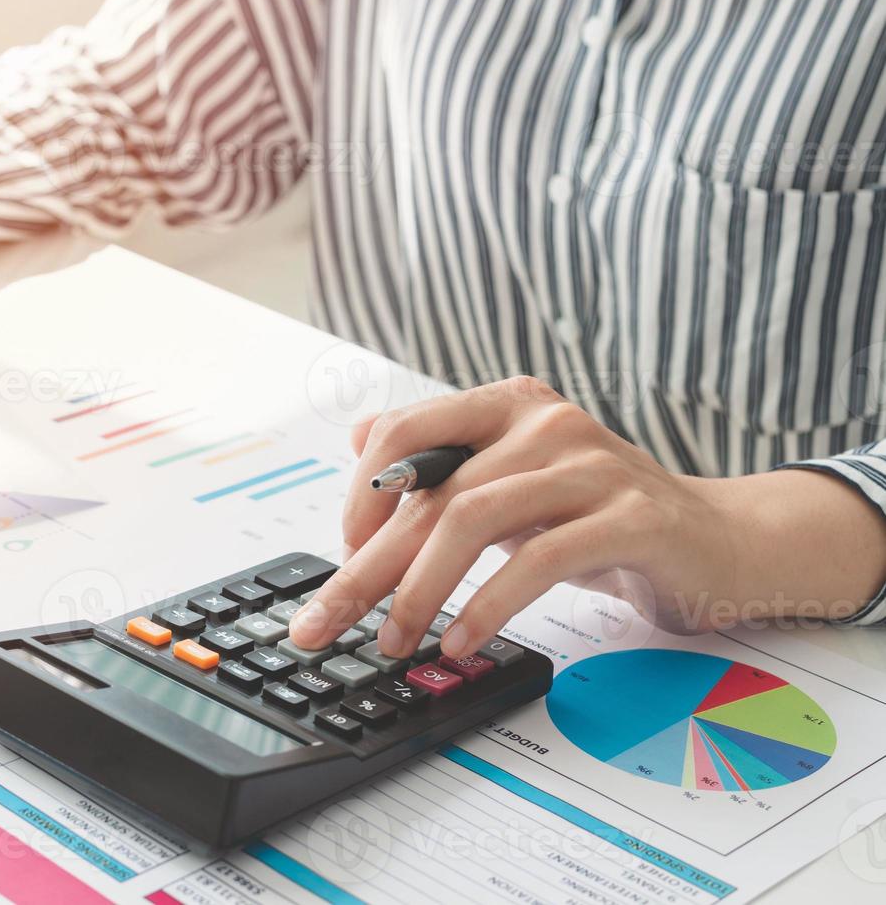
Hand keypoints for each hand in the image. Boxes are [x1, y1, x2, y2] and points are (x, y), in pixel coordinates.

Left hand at [289, 376, 885, 659]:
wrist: (723, 543)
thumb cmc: (601, 519)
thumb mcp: (513, 483)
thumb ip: (443, 462)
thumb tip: (358, 437)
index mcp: (508, 404)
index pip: (403, 433)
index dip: (359, 496)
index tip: (342, 557)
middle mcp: (545, 421)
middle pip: (430, 492)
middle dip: (367, 566)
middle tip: (324, 623)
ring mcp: (590, 465)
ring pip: (472, 519)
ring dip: (419, 590)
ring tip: (395, 642)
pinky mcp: (632, 518)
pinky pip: (539, 559)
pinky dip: (488, 606)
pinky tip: (461, 642)